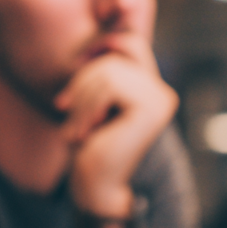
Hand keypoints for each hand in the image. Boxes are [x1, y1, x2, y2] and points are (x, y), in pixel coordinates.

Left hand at [56, 34, 177, 217]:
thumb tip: (102, 39)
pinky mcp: (151, 109)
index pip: (130, 43)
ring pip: (107, 73)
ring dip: (80, 100)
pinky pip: (109, 87)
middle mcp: (162, 93)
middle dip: (81, 83)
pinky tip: (84, 132)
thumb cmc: (90, 146)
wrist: (96, 187)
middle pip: (111, 59)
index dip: (105, 43)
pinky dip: (86, 108)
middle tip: (64, 109)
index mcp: (151, 89)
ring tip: (74, 127)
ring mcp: (160, 100)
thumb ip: (102, 75)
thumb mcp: (92, 102)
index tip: (78, 63)